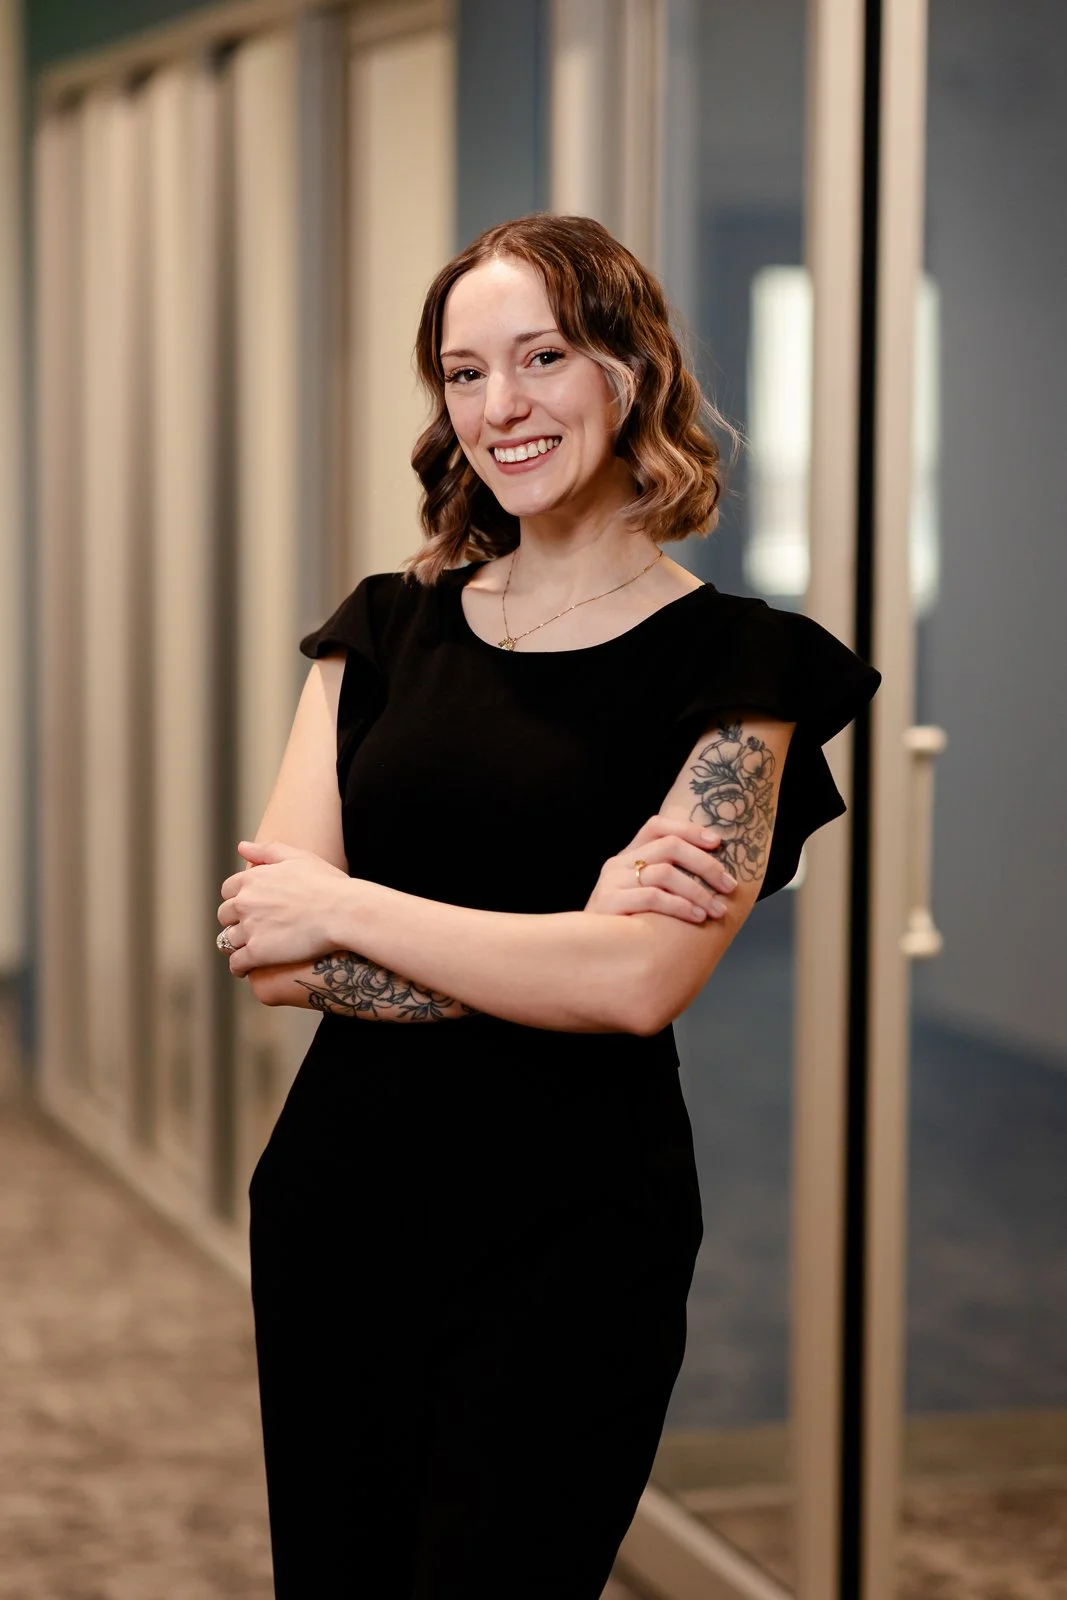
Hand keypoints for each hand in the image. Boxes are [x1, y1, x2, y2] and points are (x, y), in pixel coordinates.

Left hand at [217, 841, 352, 976]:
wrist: (343, 912)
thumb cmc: (327, 884)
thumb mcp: (298, 857)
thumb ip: (267, 851)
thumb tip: (242, 847)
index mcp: (252, 879)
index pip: (228, 890)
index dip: (238, 898)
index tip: (250, 907)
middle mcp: (245, 902)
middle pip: (225, 915)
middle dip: (235, 921)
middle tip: (252, 929)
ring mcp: (249, 928)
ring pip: (228, 940)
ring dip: (237, 945)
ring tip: (251, 950)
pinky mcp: (257, 952)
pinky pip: (237, 963)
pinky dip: (239, 967)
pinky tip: (247, 969)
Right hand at [584, 814, 735, 923]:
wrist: (587, 953)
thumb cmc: (625, 925)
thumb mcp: (642, 896)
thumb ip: (667, 881)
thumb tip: (716, 877)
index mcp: (628, 855)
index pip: (658, 825)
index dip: (690, 829)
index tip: (719, 842)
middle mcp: (618, 863)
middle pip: (669, 846)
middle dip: (706, 864)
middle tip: (729, 885)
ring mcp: (612, 881)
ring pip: (665, 873)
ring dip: (698, 891)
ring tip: (717, 910)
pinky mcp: (609, 903)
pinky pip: (653, 898)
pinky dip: (681, 907)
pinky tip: (697, 917)